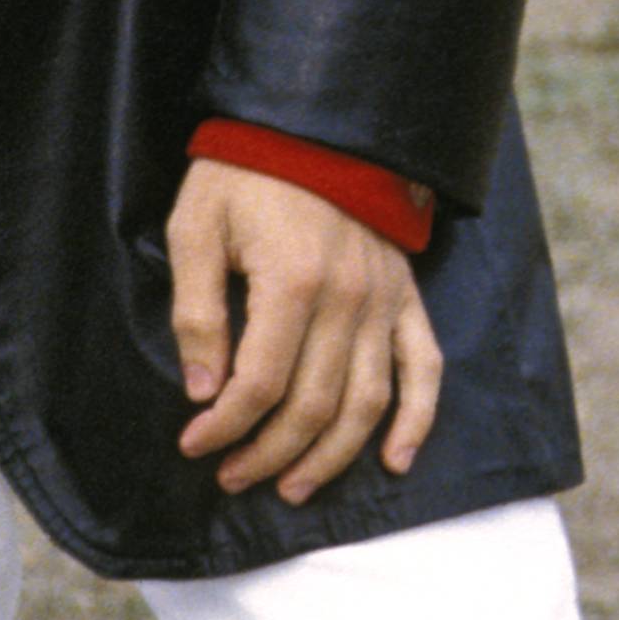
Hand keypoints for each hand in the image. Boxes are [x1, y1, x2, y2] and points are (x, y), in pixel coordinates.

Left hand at [168, 157, 442, 503]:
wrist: (311, 130)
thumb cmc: (240, 177)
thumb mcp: (194, 230)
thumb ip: (198, 312)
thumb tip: (202, 392)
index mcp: (290, 282)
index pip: (259, 382)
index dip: (226, 425)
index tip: (194, 445)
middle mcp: (348, 301)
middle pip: (314, 405)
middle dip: (269, 453)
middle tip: (232, 478)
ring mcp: (386, 304)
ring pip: (367, 404)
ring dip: (331, 456)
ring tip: (292, 488)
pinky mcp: (408, 301)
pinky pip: (424, 371)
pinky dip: (416, 422)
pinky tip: (394, 462)